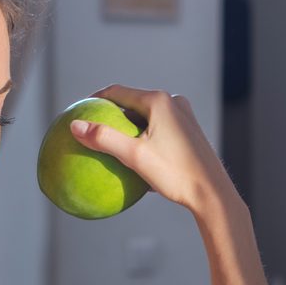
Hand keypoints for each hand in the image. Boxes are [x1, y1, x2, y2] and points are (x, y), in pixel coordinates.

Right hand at [69, 84, 240, 215]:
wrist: (211, 192)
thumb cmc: (174, 174)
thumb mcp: (133, 156)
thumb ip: (104, 138)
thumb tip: (74, 126)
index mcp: (159, 101)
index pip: (117, 92)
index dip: (94, 99)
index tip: (78, 111)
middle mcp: (173, 103)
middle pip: (131, 104)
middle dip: (111, 116)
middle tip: (91, 131)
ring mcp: (183, 117)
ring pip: (145, 118)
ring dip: (126, 129)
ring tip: (108, 145)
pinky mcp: (188, 132)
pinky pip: (157, 130)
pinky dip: (140, 139)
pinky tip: (129, 160)